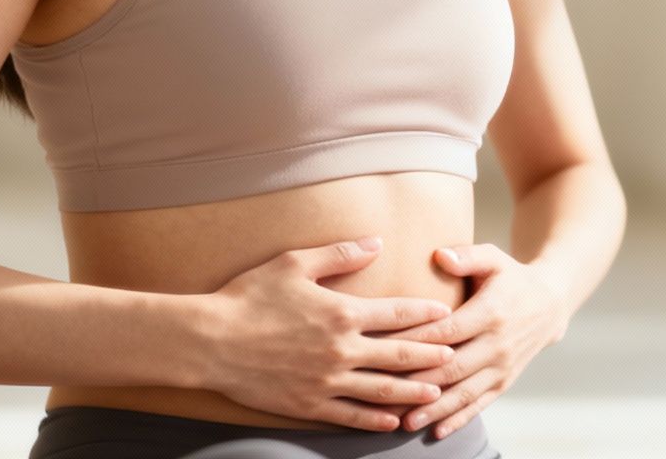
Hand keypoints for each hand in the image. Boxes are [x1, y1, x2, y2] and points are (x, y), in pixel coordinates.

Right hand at [193, 236, 457, 430]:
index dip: (425, 314)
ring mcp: (326, 381)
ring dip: (412, 391)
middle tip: (456, 355)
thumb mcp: (295, 264)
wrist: (209, 341)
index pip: (396, 314)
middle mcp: (341, 349)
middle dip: (431, 355)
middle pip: (399, 354)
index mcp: (342, 313)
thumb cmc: (249, 296)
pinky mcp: (308, 404)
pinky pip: (350, 416)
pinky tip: (391, 423)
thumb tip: (377, 242)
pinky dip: (374, 421)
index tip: (446, 314)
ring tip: (437, 392)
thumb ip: (340, 254)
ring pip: (381, 390)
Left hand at [380, 243, 570, 438]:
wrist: (551, 304)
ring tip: (405, 422)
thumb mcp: (494, 258)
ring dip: (434, 410)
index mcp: (491, 312)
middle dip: (417, 383)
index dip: (415, 342)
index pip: (446, 332)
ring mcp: (502, 366)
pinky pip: (480, 404)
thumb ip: (467, 256)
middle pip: (451, 368)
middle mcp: (498, 344)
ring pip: (464, 392)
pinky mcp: (505, 381)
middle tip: (383, 393)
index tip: (384, 349)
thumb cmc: (511, 277)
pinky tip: (436, 432)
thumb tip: (439, 255)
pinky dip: (458, 419)